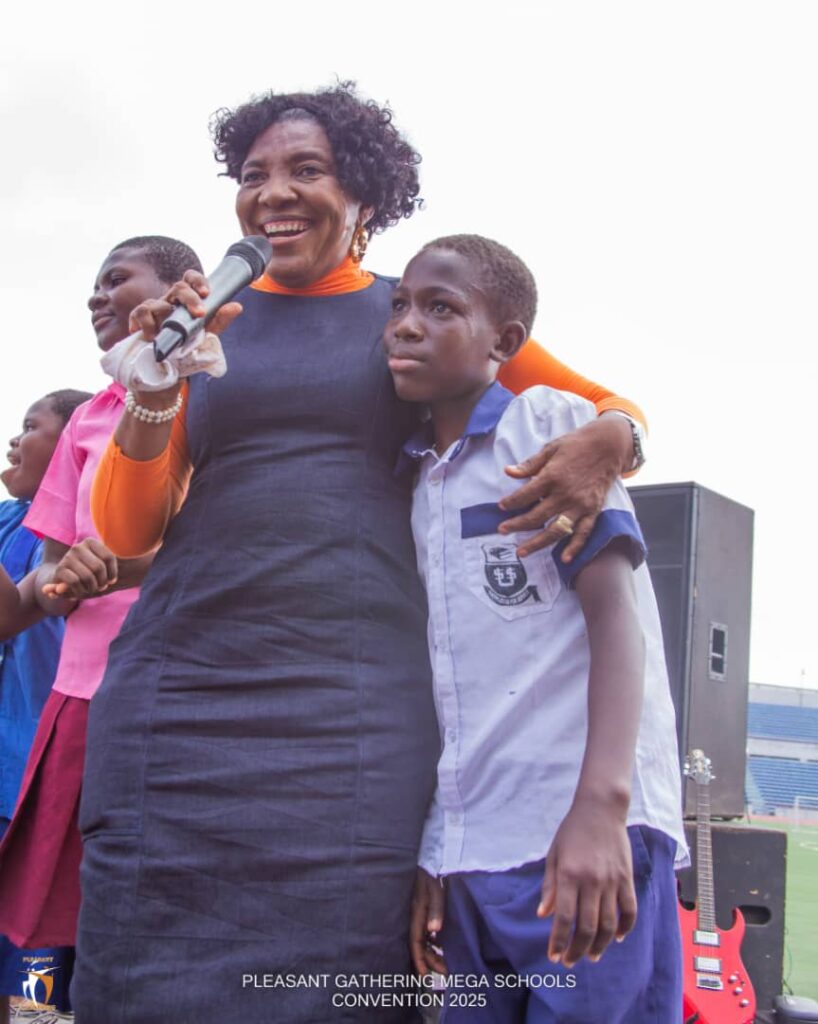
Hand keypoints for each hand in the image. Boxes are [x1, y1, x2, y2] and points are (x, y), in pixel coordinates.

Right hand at [42, 538, 117, 599]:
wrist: (65, 579)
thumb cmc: (89, 573)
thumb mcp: (101, 568)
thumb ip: (111, 570)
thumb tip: (117, 579)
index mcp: (90, 542)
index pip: (109, 557)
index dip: (112, 573)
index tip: (111, 580)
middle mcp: (78, 547)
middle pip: (98, 567)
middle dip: (102, 582)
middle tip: (100, 587)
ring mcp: (67, 557)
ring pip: (87, 576)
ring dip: (92, 588)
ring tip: (91, 589)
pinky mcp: (59, 570)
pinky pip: (75, 582)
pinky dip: (80, 591)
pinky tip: (80, 591)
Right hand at [128, 269, 242, 341]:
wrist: (169, 371)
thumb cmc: (188, 348)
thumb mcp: (207, 335)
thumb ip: (220, 320)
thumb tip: (237, 306)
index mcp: (186, 301)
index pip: (190, 280)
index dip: (197, 281)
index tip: (206, 293)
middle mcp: (170, 302)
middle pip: (177, 288)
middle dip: (190, 298)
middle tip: (199, 313)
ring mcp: (153, 311)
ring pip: (155, 301)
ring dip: (163, 314)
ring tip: (167, 333)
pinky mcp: (139, 322)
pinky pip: (139, 313)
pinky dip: (144, 324)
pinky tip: (150, 336)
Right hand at [410, 868, 447, 975]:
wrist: (424, 857)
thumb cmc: (429, 872)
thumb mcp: (434, 889)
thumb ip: (435, 909)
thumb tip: (434, 930)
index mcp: (416, 912)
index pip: (416, 942)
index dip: (420, 959)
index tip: (425, 974)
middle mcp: (415, 915)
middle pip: (420, 944)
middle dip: (430, 959)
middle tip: (444, 971)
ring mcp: (418, 912)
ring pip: (423, 938)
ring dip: (432, 951)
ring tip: (444, 962)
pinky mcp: (422, 908)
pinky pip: (425, 930)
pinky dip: (432, 940)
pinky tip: (440, 944)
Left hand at [498, 415, 632, 559]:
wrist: (609, 445)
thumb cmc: (578, 444)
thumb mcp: (551, 448)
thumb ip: (530, 464)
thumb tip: (508, 472)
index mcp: (552, 476)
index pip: (525, 495)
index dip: (511, 502)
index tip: (502, 506)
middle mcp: (565, 494)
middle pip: (536, 516)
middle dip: (516, 525)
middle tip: (502, 530)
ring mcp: (580, 505)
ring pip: (555, 530)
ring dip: (537, 543)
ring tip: (522, 551)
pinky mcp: (593, 510)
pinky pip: (583, 533)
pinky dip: (575, 547)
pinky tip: (565, 559)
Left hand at [538, 800, 636, 967]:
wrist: (601, 809)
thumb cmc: (572, 831)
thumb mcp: (554, 854)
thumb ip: (550, 886)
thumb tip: (543, 915)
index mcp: (569, 874)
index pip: (564, 917)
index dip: (558, 941)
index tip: (554, 956)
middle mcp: (591, 881)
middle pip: (587, 927)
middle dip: (577, 949)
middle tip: (569, 961)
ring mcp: (612, 881)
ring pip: (609, 924)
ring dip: (600, 945)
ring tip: (591, 956)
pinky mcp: (627, 878)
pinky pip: (629, 910)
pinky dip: (625, 928)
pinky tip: (617, 938)